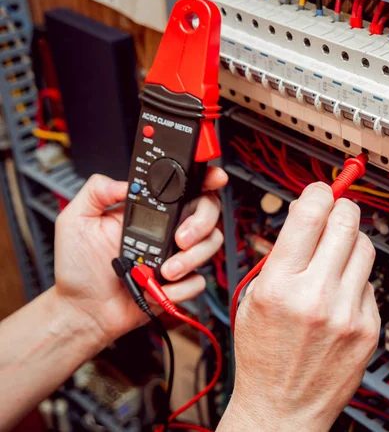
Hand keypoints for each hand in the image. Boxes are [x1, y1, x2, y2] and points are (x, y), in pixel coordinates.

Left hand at [54, 168, 226, 346]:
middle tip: (181, 238)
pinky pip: (199, 280)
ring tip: (164, 270)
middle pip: (209, 212)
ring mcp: (177, 255)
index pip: (184, 187)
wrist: (84, 309)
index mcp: (150, 211)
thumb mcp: (75, 219)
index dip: (205, 179)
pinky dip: (181, 288)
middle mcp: (168, 229)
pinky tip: (158, 288)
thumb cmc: (79, 267)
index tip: (213, 179)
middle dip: (202, 222)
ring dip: (190, 258)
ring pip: (210, 244)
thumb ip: (97, 190)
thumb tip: (129, 182)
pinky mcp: (181, 282)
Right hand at [220, 182, 379, 431]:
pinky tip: (340, 294)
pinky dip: (356, 280)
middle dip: (342, 208)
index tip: (321, 190)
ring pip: (365, 247)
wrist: (282, 408)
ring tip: (336, 255)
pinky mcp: (368, 327)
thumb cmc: (263, 356)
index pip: (310, 214)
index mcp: (279, 284)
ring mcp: (347, 312)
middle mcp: (316, 295)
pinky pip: (369, 283)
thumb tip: (305, 217)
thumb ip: (279, 255)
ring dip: (351, 241)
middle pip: (346, 222)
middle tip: (336, 211)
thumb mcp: (252, 298)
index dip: (318, 192)